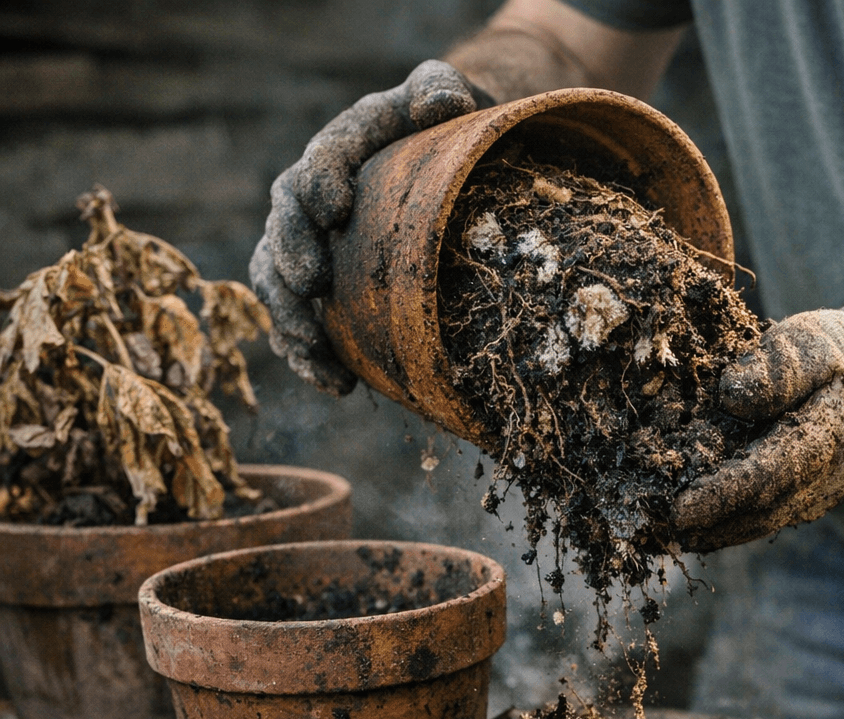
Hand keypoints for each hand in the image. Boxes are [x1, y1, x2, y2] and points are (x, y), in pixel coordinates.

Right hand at [250, 60, 489, 394]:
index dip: (320, 182)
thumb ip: (438, 89)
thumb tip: (443, 100)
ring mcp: (311, 244)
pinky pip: (299, 323)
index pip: (319, 162)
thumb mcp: (445, 97)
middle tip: (311, 284)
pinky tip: (337, 384)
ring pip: (279, 282)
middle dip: (291, 256)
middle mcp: (313, 196)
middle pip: (284, 225)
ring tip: (313, 350)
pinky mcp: (321, 287)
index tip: (335, 207)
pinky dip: (310, 356)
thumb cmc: (444, 129)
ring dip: (291, 319)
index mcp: (342, 150)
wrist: (441, 160)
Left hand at [674, 285, 843, 550]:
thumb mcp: (816, 340)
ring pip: (760, 523)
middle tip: (648, 528)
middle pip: (758, 511)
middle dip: (703, 524)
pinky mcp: (807, 500)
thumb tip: (730, 398)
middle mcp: (825, 479)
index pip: (768, 476)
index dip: (722, 495)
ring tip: (657, 535)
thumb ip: (777, 367)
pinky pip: (764, 518)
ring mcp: (818, 496)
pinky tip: (687, 526)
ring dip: (709, 533)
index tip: (677, 508)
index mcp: (829, 437)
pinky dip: (725, 526)